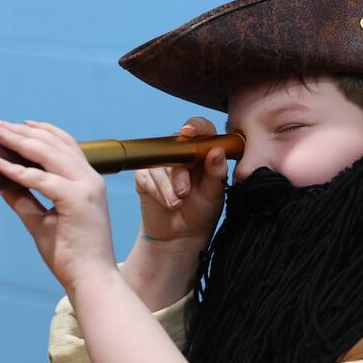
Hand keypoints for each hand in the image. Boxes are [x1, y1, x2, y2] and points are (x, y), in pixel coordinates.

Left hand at [0, 120, 116, 291]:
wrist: (91, 278)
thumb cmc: (71, 254)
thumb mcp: (42, 220)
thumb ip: (24, 199)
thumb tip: (1, 182)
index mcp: (88, 183)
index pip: (67, 146)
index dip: (43, 132)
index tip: (19, 126)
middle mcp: (91, 180)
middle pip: (56, 143)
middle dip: (25, 132)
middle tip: (0, 126)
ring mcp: (86, 188)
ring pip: (50, 153)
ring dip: (21, 141)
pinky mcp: (78, 200)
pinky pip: (43, 180)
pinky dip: (20, 172)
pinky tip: (1, 165)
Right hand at [121, 117, 228, 310]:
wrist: (180, 236)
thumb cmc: (202, 213)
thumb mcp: (214, 195)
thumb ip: (216, 173)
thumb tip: (217, 151)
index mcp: (204, 154)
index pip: (202, 130)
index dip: (196, 126)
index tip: (189, 131)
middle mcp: (183, 155)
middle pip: (177, 147)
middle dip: (180, 172)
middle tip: (184, 192)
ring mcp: (163, 164)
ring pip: (161, 164)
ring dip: (168, 187)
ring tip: (176, 204)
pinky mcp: (146, 176)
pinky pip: (148, 176)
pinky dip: (158, 192)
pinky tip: (166, 203)